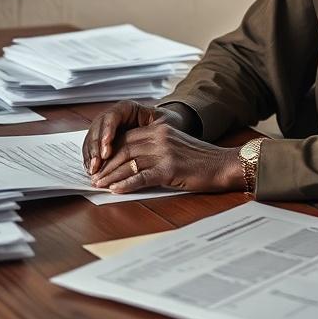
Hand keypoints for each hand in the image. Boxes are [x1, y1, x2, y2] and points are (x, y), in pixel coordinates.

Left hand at [90, 122, 242, 193]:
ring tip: (99, 185)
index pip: (126, 138)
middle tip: (94, 177)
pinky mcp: (169, 169)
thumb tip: (130, 163)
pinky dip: (125, 184)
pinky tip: (115, 190)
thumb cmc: (201, 160)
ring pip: (129, 163)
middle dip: (106, 165)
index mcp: (160, 128)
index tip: (99, 164)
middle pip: (123, 150)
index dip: (110, 152)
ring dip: (110, 175)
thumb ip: (155, 148)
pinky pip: (141, 177)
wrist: (224, 164)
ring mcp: (164, 152)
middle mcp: (160, 137)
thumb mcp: (175, 146)